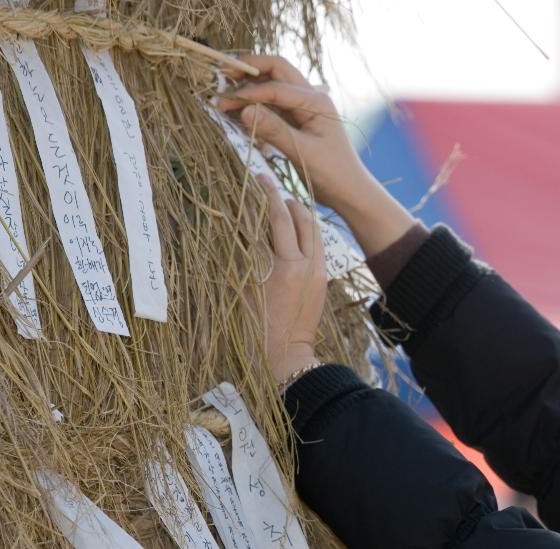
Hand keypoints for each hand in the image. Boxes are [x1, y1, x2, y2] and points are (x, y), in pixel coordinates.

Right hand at [217, 55, 414, 255]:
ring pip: (271, 85)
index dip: (250, 92)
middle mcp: (310, 97)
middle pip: (276, 70)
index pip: (276, 87)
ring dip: (248, 88)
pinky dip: (253, 105)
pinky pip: (271, 106)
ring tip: (223, 97)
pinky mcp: (296, 120)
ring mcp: (303, 107)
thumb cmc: (333, 173)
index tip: (226, 101)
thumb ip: (275, 130)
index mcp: (316, 101)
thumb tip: (244, 111)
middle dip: (248, 70)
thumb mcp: (304, 152)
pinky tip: (235, 112)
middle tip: (221, 75)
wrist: (349, 192)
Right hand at [255, 174, 326, 385]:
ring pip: (314, 231)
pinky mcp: (322, 282)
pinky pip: (317, 247)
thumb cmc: (254, 329)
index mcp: (286, 266)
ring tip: (284, 205)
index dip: (268, 195)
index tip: (259, 178)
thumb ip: (245, 256)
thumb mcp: (244, 290)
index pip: (279, 219)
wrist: (285, 358)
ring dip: (300, 214)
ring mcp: (318, 273)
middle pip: (302, 219)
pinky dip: (306, 233)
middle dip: (287, 199)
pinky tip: (294, 230)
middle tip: (270, 188)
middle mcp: (307, 265)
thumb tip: (237, 228)